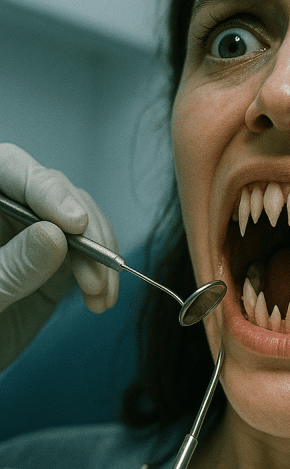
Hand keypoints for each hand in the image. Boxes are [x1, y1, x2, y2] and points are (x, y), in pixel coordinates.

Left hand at [0, 144, 117, 370]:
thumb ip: (13, 265)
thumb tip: (56, 233)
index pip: (10, 169)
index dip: (46, 188)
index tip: (75, 222)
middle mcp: (6, 210)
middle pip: (54, 193)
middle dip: (84, 229)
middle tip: (98, 265)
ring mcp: (29, 235)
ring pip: (79, 220)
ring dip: (99, 254)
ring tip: (102, 292)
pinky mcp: (51, 263)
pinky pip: (86, 253)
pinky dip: (101, 274)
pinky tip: (101, 299)